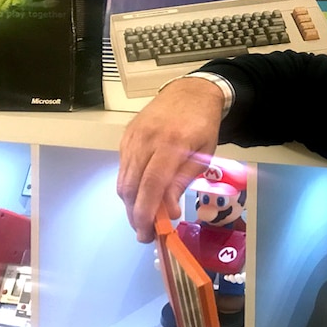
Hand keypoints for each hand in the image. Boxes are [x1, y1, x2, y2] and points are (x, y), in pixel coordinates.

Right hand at [117, 76, 224, 242]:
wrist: (190, 92)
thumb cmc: (202, 125)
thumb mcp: (203, 155)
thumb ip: (182, 181)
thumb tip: (167, 212)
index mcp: (171, 144)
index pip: (152, 185)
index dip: (147, 212)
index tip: (149, 233)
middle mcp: (147, 140)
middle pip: (131, 186)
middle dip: (135, 215)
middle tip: (145, 234)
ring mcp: (133, 137)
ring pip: (123, 179)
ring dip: (130, 204)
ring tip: (143, 219)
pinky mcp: (126, 136)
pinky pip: (122, 168)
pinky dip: (129, 186)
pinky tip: (141, 195)